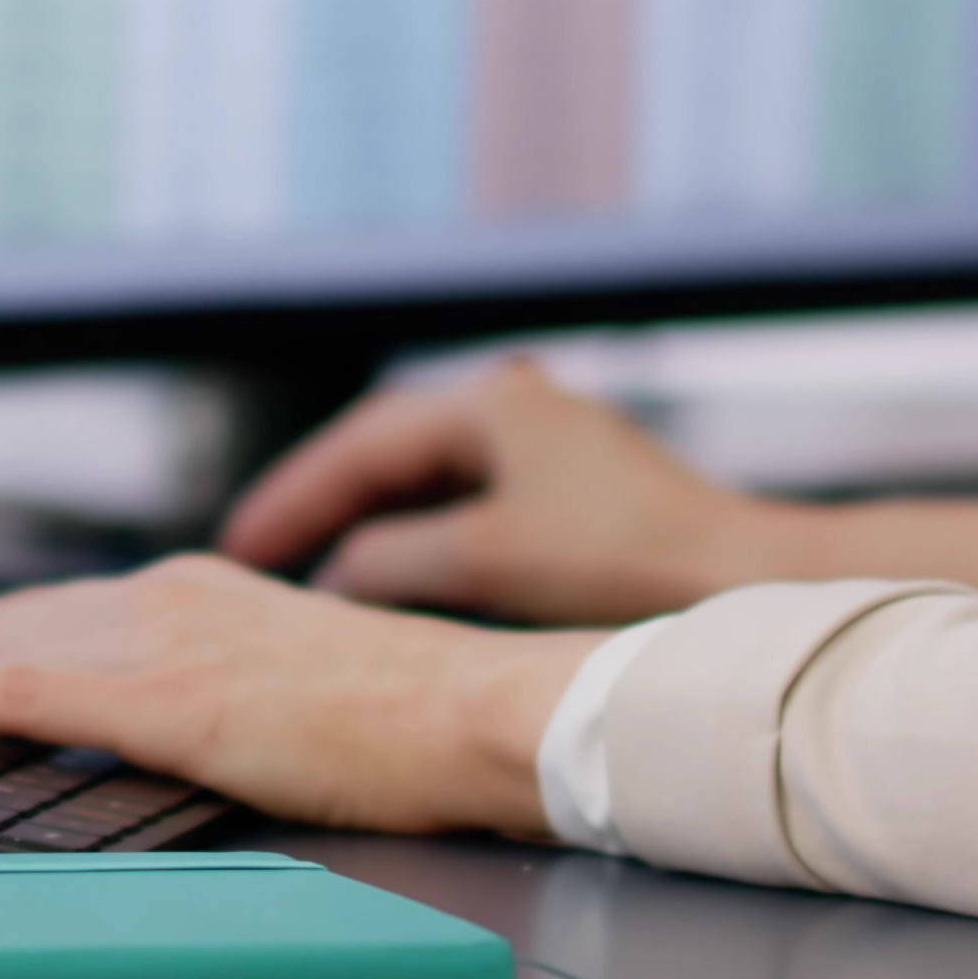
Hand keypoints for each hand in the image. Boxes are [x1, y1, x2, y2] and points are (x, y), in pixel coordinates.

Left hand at [0, 558, 590, 839]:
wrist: (483, 709)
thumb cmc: (415, 726)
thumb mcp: (290, 697)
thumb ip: (217, 699)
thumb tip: (167, 729)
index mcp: (192, 599)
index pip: (38, 618)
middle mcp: (160, 599)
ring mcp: (156, 642)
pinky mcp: (163, 697)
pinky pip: (15, 691)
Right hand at [217, 355, 781, 621]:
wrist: (737, 575)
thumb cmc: (619, 560)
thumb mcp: (484, 558)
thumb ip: (393, 558)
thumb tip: (334, 574)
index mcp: (491, 403)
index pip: (361, 444)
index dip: (294, 497)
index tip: (240, 544)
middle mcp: (516, 406)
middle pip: (388, 450)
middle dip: (321, 502)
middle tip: (255, 550)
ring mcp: (547, 443)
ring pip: (428, 478)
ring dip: (369, 521)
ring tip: (308, 567)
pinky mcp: (570, 488)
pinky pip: (466, 502)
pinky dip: (420, 535)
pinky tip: (394, 575)